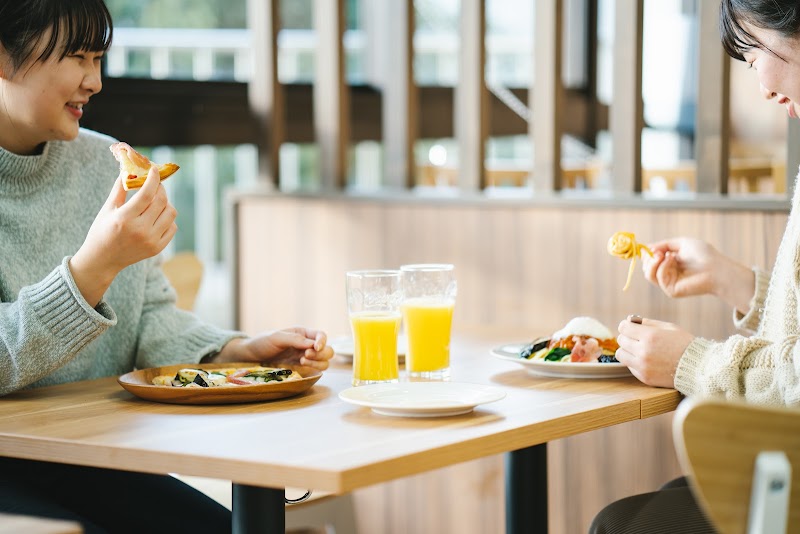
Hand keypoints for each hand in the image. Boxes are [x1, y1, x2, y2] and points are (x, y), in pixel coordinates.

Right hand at [70, 167, 177, 305]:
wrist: (102, 260)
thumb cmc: (102, 231)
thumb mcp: (107, 209)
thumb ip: (119, 189)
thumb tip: (129, 170)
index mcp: (125, 218)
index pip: (147, 193)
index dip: (153, 178)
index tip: (154, 169)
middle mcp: (140, 230)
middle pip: (162, 202)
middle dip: (160, 189)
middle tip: (156, 185)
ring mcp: (151, 241)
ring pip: (171, 213)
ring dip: (166, 203)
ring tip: (156, 201)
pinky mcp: (157, 248)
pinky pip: (172, 227)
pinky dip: (167, 218)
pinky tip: (157, 216)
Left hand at [215, 327, 333, 369]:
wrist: (251, 357)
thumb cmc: (262, 342)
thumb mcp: (277, 337)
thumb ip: (295, 339)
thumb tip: (312, 344)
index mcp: (303, 333)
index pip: (321, 335)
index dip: (322, 341)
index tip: (315, 347)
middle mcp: (307, 345)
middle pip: (328, 350)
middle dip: (320, 354)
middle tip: (305, 355)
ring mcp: (305, 358)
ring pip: (324, 362)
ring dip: (317, 363)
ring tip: (301, 362)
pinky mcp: (301, 369)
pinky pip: (315, 370)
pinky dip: (313, 369)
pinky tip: (300, 366)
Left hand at [614, 315, 694, 387]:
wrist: (697, 367)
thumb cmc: (684, 344)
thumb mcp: (668, 327)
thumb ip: (648, 323)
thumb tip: (629, 320)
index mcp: (649, 336)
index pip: (623, 327)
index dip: (626, 326)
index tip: (631, 327)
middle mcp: (643, 351)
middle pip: (621, 340)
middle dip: (627, 337)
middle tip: (637, 339)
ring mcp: (643, 366)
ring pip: (620, 354)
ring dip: (627, 351)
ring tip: (638, 350)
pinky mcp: (644, 377)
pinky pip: (629, 366)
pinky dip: (634, 362)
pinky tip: (647, 360)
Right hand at [641, 237, 719, 297]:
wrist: (717, 268)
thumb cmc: (704, 255)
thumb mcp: (682, 243)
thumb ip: (664, 244)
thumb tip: (647, 249)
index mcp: (669, 263)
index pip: (649, 260)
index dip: (647, 253)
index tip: (650, 248)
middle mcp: (667, 274)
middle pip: (646, 268)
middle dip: (648, 257)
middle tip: (658, 252)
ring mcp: (668, 283)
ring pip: (648, 274)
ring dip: (652, 262)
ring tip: (663, 255)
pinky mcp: (671, 290)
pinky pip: (658, 277)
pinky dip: (662, 266)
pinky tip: (672, 259)